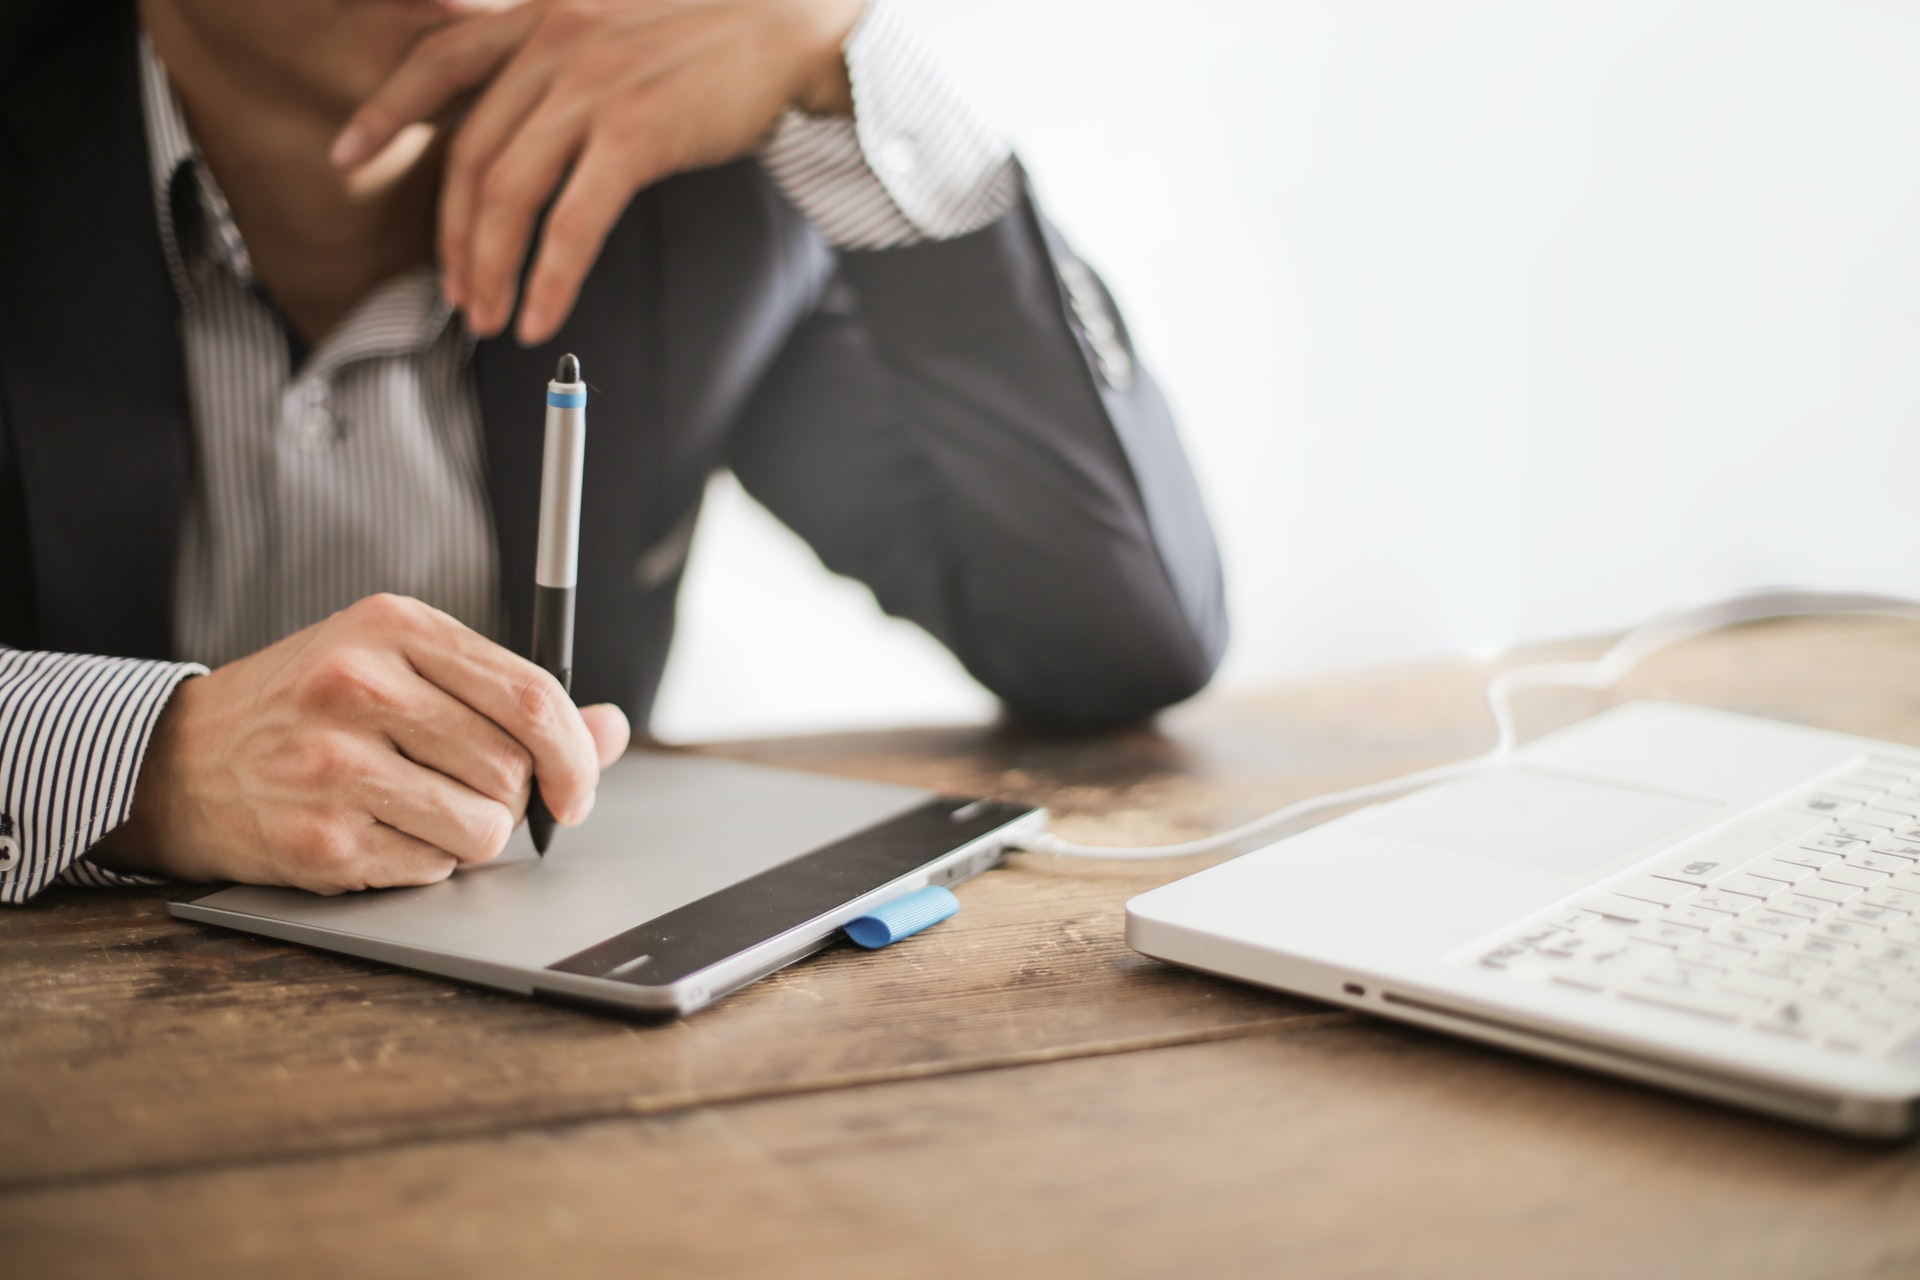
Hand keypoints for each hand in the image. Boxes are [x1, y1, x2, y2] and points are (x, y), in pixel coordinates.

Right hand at [92, 594, 629, 893]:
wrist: (180, 762)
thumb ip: (509, 695)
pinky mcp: (321, 837)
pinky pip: (433, 870)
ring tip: (421, 811)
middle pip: (512, 768)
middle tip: (471, 795)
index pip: (531, 695)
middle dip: (512, 798)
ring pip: (483, 828)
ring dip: (472, 836)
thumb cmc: (310, 708)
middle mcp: (361, 686)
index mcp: (394, 627)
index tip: (577, 788)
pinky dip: (425, 863)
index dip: (575, 754)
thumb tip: (610, 729)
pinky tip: (379, 831)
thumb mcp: (402, 666)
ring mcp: (335, 764)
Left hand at [330, 0, 864, 345]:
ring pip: (509, 195)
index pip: (438, 59)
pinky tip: (542, 314)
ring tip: (492, 316)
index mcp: (541, 15)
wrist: (788, 25)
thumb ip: (561, 56)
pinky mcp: (634, 134)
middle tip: (457, 291)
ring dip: (492, 268)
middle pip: (472, 155)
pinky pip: (572, 223)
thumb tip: (526, 115)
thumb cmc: (713, 34)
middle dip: (454, 237)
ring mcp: (591, 88)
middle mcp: (554, 43)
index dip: (385, 110)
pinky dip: (549, 278)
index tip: (346, 152)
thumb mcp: (614, 22)